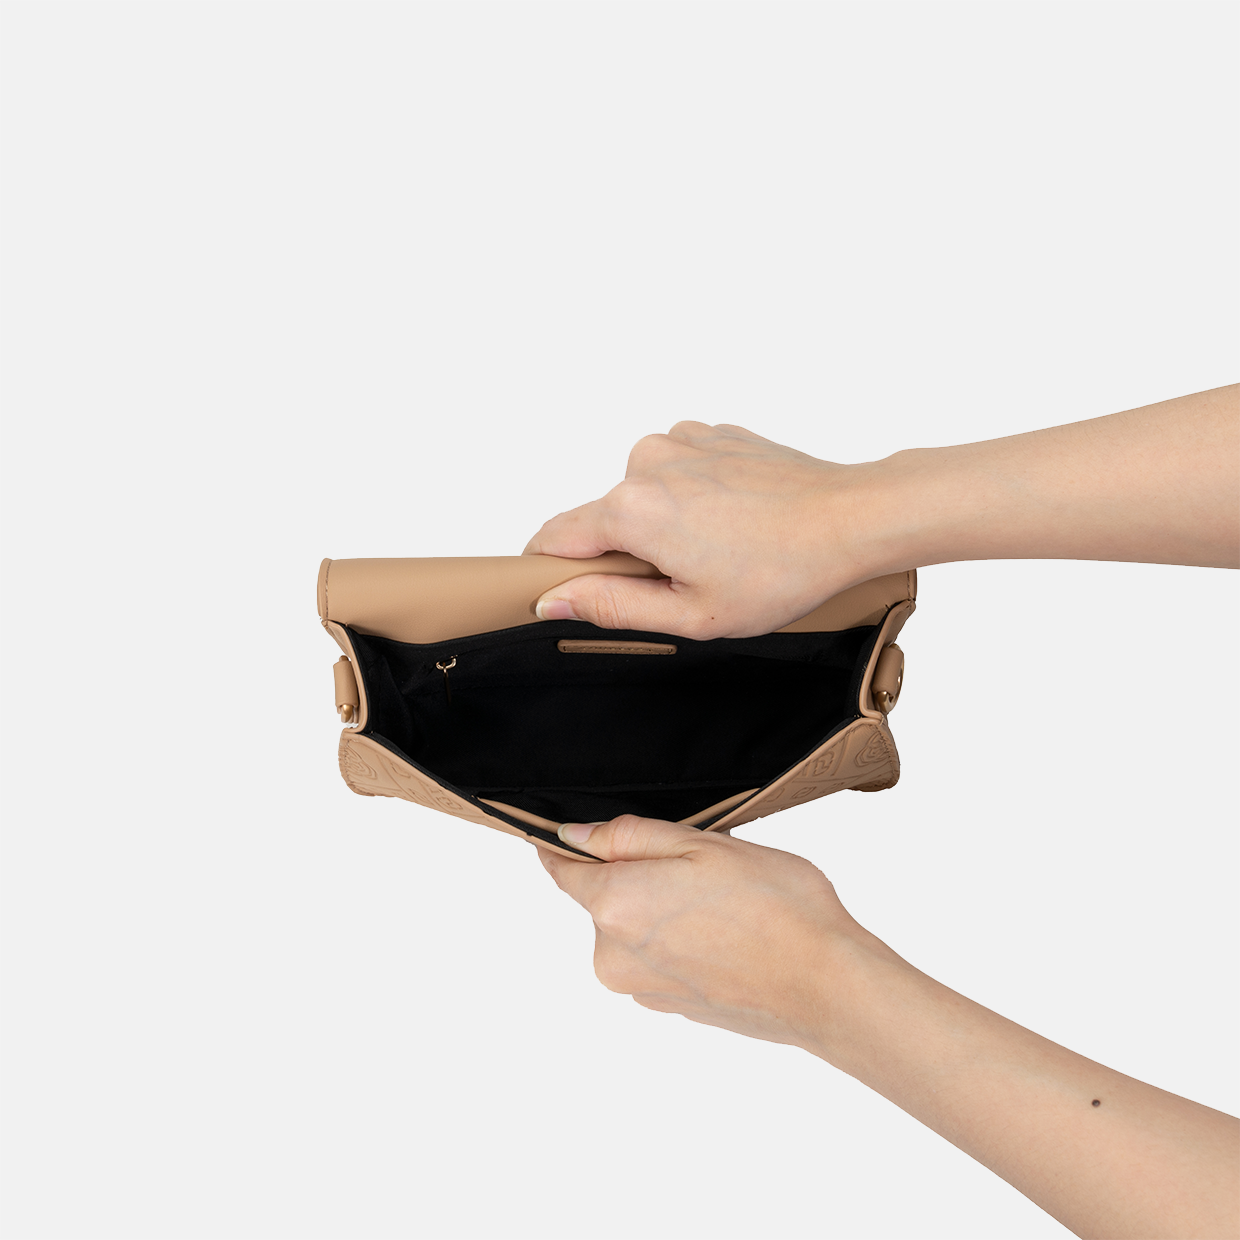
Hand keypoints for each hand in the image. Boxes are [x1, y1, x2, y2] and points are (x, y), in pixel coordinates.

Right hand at [525, 389, 1238, 640]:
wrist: (881, 511)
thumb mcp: (701, 616)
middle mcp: (651, 455)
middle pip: (603, 512)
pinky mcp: (723, 427)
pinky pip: (683, 469)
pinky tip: (743, 529)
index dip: (552, 574)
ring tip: (725, 565)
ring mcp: (688, 436)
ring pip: (646, 492)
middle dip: (624, 554)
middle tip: (680, 594)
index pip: (553, 538)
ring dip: (667, 528)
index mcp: (633, 502)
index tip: (556, 601)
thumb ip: (617, 608)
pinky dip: (696, 500)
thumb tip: (552, 603)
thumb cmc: (800, 575)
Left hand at [537, 814, 888, 1049]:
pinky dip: (685, 940)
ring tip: (725, 901)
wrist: (828, 986)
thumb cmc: (776, 907)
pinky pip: (661, 957)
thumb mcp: (701, 843)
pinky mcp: (671, 1006)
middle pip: (605, 897)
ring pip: (636, 928)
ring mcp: (642, 988)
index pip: (561, 868)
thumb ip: (628, 836)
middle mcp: (613, 957)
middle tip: (698, 862)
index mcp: (613, 906)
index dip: (571, 844)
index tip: (589, 831)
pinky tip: (730, 932)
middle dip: (640, 873)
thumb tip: (575, 834)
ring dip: (666, 908)